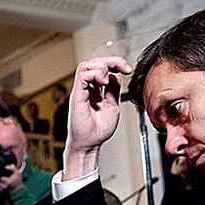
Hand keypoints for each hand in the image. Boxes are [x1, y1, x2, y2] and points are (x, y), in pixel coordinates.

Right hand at [63, 56, 131, 178]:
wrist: (90, 144)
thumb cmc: (98, 130)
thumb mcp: (113, 105)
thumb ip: (113, 90)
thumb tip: (115, 76)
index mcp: (96, 90)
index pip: (103, 68)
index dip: (116, 64)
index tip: (128, 69)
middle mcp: (87, 88)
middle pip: (95, 62)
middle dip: (112, 61)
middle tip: (124, 67)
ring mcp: (81, 91)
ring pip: (87, 65)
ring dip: (102, 66)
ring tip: (108, 77)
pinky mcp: (77, 95)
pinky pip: (82, 76)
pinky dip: (95, 74)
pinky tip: (104, 82)